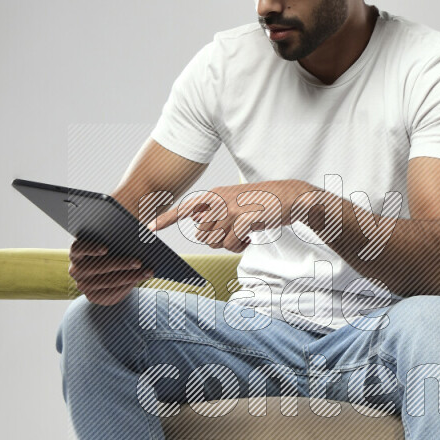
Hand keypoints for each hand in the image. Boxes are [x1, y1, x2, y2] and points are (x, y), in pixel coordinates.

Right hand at [68, 239, 153, 304]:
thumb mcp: (109, 246)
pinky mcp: (92, 297)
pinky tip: (140, 279)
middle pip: (99, 266)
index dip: (91, 248)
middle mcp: (76, 270)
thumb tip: (139, 238)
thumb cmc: (107, 254)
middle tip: (139, 262)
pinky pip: (112, 292)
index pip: (78, 248)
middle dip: (121, 264)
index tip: (106, 249)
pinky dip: (128, 285)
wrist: (102, 276)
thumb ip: (115, 241)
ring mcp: (83, 285)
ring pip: (108, 281)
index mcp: (76, 253)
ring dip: (130, 276)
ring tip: (146, 272)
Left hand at [146, 180, 318, 252]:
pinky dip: (240, 245)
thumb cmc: (263, 202)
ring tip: (244, 233)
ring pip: (215, 241)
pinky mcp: (241, 221)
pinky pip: (230, 245)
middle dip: (216, 240)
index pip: (185, 207)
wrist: (290, 198)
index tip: (149, 228)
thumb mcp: (235, 201)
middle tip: (234, 233)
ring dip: (229, 243)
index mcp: (215, 194)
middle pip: (202, 234)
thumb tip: (198, 224)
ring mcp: (230, 211)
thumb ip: (216, 211)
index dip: (167, 219)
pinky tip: (251, 236)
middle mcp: (218, 201)